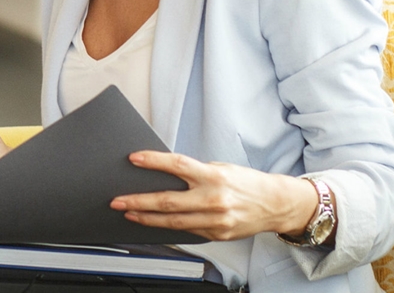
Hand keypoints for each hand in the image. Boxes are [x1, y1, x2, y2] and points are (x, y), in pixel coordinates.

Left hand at [110, 151, 319, 240]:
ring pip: (172, 222)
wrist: (276, 204)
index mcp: (213, 177)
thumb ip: (195, 173)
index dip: (153, 161)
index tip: (134, 159)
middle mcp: (213, 199)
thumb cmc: (247, 183)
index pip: (177, 165)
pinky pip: (186, 231)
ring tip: (129, 213)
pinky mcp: (216, 234)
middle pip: (167, 201)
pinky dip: (167, 227)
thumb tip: (164, 173)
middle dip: (138, 201)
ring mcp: (215, 220)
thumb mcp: (221, 169)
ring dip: (146, 218)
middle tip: (118, 200)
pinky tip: (153, 223)